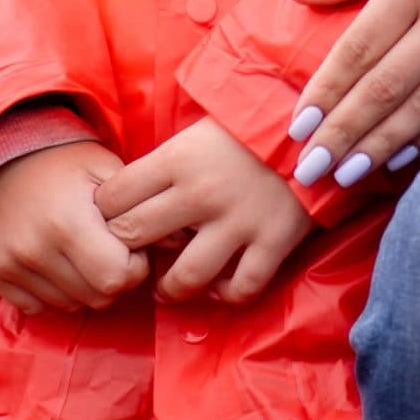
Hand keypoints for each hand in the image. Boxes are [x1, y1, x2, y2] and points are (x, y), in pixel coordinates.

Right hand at [0, 141, 149, 315]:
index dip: (134, 266)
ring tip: (82, 253)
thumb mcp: (105, 168)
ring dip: (84, 287)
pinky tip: (56, 263)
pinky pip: (36, 307)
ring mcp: (10, 264)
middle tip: (109, 250)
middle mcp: (35, 250)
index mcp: (67, 222)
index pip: (117, 278)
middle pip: (96, 297)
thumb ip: (140, 204)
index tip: (131, 246)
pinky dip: (53, 292)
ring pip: (69, 305)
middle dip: (113, 279)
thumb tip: (180, 240)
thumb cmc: (62, 161)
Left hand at [96, 119, 313, 305]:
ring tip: (166, 288)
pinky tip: (219, 285)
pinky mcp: (273, 241)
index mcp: (178, 158)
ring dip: (169, 289)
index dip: (105, 213)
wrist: (315, 126)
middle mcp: (202, 192)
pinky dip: (226, 294)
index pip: (114, 197)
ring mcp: (239, 221)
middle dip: (127, 250)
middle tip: (133, 257)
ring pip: (184, 277)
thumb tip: (125, 202)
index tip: (111, 221)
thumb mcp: (195, 135)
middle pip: (135, 236)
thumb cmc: (245, 130)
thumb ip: (163, 166)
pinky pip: (240, 288)